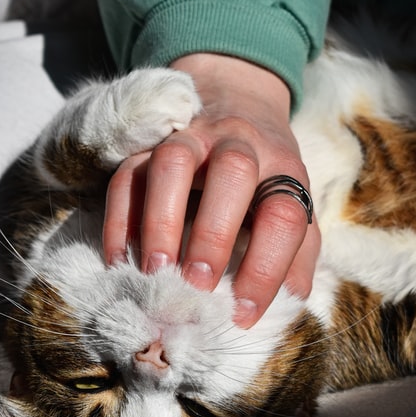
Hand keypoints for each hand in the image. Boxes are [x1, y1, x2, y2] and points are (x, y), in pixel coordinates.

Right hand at [102, 53, 320, 326]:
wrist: (234, 101)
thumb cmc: (265, 179)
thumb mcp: (294, 209)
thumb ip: (296, 257)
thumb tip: (287, 308)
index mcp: (283, 168)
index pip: (284, 215)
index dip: (267, 268)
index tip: (243, 315)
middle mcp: (240, 144)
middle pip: (232, 171)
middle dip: (214, 232)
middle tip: (198, 284)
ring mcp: (190, 139)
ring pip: (172, 162)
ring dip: (161, 219)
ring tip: (154, 271)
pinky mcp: (146, 144)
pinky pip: (127, 175)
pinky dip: (120, 220)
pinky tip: (120, 260)